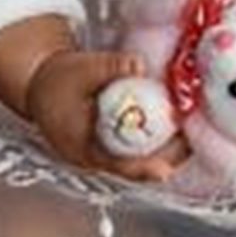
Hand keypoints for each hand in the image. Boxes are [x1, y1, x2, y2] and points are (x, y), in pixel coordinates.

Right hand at [25, 49, 190, 182]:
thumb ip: (110, 67)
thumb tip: (139, 66)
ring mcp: (107, 149)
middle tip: (194, 136)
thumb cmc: (58, 80)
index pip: (117, 166)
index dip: (142, 169)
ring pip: (142, 155)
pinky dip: (158, 131)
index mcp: (85, 148)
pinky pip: (141, 143)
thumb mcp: (82, 69)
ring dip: (167, 143)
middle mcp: (99, 156)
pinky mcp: (115, 139)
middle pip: (139, 164)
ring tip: (192, 125)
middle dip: (168, 154)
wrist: (41, 83)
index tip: (165, 171)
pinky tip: (176, 116)